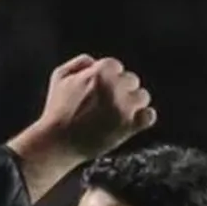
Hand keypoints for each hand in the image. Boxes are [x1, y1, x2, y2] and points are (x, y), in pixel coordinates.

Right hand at [38, 54, 156, 160]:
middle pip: (131, 81)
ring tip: (116, 116)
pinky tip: (132, 123)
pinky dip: (144, 118)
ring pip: (142, 97)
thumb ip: (79, 63)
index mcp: (102, 71)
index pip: (116, 67)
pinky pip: (149, 116)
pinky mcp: (129, 126)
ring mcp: (125, 107)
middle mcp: (117, 86)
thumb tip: (95, 62)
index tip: (99, 93)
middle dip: (120, 91)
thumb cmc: (56, 111)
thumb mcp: (59, 77)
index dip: (107, 79)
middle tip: (106, 106)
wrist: (57, 143)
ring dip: (133, 104)